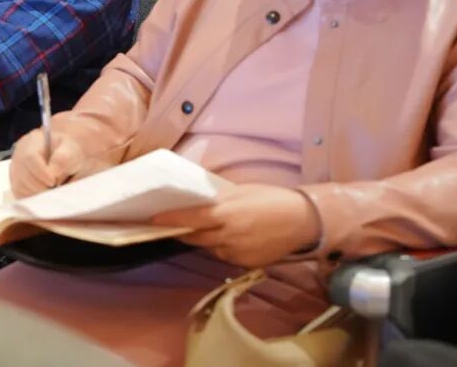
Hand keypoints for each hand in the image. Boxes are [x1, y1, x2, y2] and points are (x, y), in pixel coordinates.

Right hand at [9, 129, 84, 197]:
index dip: (40, 172)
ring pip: (20, 187)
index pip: (30, 158)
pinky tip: (45, 195)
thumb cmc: (65, 153)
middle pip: (23, 175)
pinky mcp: (15, 185)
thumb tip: (52, 172)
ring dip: (37, 194)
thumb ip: (63, 158)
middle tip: (55, 189)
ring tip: (52, 191)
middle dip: (41, 187)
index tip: (53, 182)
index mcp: (32, 142)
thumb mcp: (70, 151)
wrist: (62, 159)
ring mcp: (15, 171)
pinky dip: (33, 199)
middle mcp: (19, 155)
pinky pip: (20, 196)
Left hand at [153, 184, 320, 267]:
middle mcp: (228, 236)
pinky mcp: (245, 263)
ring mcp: (236, 253)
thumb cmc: (272, 199)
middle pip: (195, 237)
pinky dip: (224, 247)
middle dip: (183, 232)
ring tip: (214, 227)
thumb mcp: (241, 192)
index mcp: (226, 214)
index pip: (189, 219)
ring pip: (211, 247)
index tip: (152, 219)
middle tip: (171, 224)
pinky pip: (226, 255)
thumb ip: (218, 200)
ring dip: (206, 239)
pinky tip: (235, 237)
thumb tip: (197, 201)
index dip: (169, 220)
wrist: (304, 221)